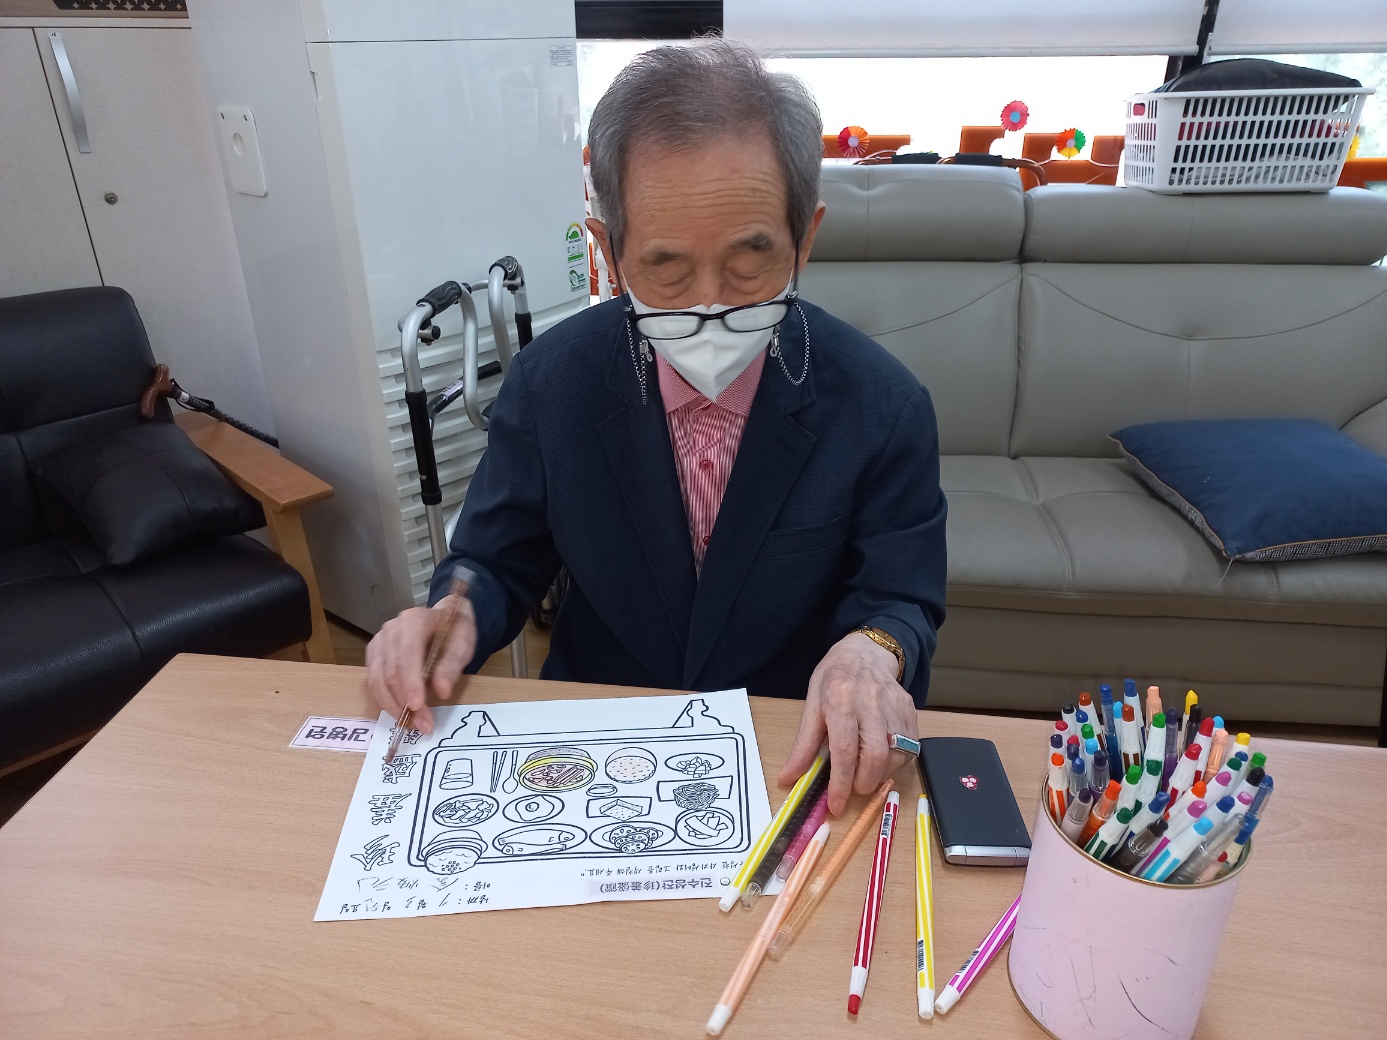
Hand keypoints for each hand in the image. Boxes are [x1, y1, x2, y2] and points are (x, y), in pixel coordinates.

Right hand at [364, 594, 476, 734]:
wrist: (444, 618)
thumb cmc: (454, 631)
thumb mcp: (463, 644)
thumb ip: (451, 666)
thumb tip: (441, 692)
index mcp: (413, 621)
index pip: (406, 656)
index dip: (410, 684)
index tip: (417, 707)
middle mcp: (390, 630)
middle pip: (390, 671)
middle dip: (404, 702)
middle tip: (423, 725)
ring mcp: (379, 641)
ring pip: (376, 680)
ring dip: (393, 706)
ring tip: (413, 724)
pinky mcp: (373, 654)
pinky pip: (373, 681)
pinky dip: (385, 700)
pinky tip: (400, 713)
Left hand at [778, 632, 917, 815]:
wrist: (864, 653)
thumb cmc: (834, 680)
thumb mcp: (812, 705)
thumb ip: (803, 745)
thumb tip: (788, 778)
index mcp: (840, 699)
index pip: (844, 750)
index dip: (841, 782)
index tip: (836, 805)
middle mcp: (871, 701)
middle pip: (875, 755)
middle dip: (863, 783)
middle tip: (852, 789)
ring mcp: (894, 706)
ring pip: (895, 755)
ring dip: (880, 776)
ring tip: (864, 775)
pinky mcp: (910, 710)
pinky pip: (909, 748)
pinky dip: (894, 764)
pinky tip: (880, 761)